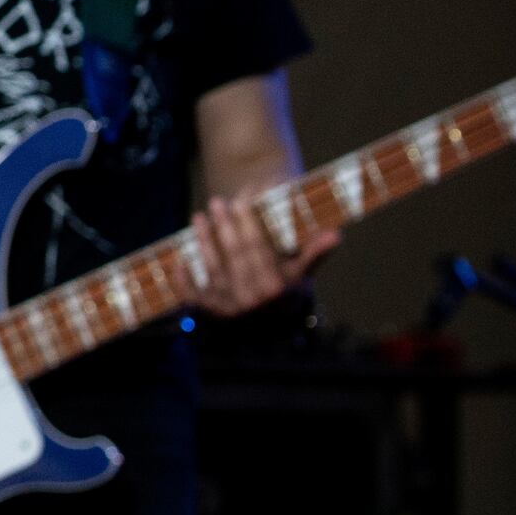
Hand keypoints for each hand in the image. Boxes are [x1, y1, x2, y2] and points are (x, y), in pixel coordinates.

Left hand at [187, 186, 340, 316]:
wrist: (273, 317)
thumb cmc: (287, 283)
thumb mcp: (302, 269)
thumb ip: (316, 251)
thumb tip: (337, 233)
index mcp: (277, 287)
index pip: (258, 247)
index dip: (248, 220)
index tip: (241, 197)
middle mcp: (254, 299)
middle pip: (235, 255)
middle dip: (224, 226)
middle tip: (217, 201)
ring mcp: (232, 307)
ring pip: (214, 269)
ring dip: (204, 242)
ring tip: (199, 218)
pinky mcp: (213, 313)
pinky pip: (195, 296)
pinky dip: (185, 281)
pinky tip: (179, 262)